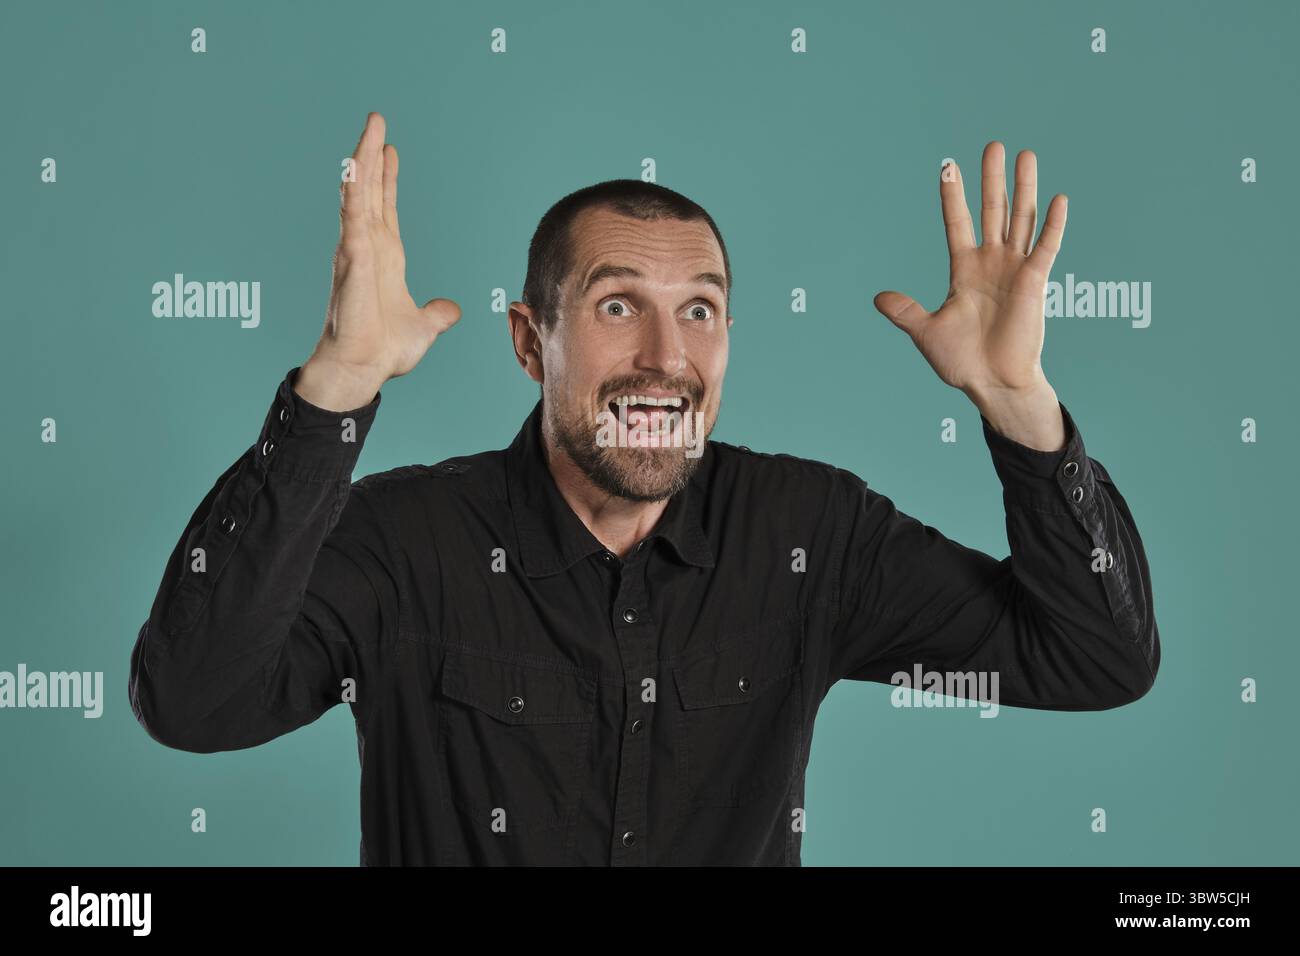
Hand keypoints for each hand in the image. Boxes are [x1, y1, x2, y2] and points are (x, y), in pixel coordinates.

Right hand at [297, 112, 460, 410]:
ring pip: (358, 195)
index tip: (389, 149)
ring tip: (369, 129)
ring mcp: (357, 251)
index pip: (384, 207)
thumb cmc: (382, 351)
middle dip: (371, 155)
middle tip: (376, 120)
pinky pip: (352, 218)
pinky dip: (353, 191)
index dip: (385, 178)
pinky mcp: (353, 260)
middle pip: (368, 190)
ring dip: (362, 160)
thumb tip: (452, 310)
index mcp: (384, 258)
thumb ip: (437, 314)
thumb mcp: (424, 326)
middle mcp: (368, 248)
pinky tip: (354, 166)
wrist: (363, 370)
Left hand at [873, 142, 1066, 398]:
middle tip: (992, 145)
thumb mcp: (926, 333)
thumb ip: (906, 312)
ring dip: (1023, 188)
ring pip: (1020, 219)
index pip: (957, 223)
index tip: (948, 166)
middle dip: (991, 179)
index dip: (952, 196)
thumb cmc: (962, 361)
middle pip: (992, 210)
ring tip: (1024, 155)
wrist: (992, 383)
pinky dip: (1053, 225)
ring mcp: (1014, 270)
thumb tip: (878, 298)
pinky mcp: (1035, 283)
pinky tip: (1058, 199)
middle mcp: (990, 263)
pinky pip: (1046, 248)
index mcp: (964, 271)